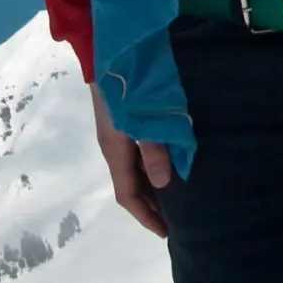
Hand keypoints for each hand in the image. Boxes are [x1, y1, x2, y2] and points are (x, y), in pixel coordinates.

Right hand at [89, 81, 171, 237]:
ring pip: (133, 172)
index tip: (166, 233)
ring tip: (175, 196)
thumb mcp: (143, 118)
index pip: (128, 196)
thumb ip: (154, 149)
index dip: (146, 217)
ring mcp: (116, 134)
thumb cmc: (126, 85)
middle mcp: (112, 148)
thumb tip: (163, 185)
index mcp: (115, 152)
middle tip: (176, 219)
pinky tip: (167, 163)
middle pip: (130, 187)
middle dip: (150, 206)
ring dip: (151, 187)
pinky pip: (136, 156)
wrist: (106, 50)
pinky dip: (151, 168)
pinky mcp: (122, 121)